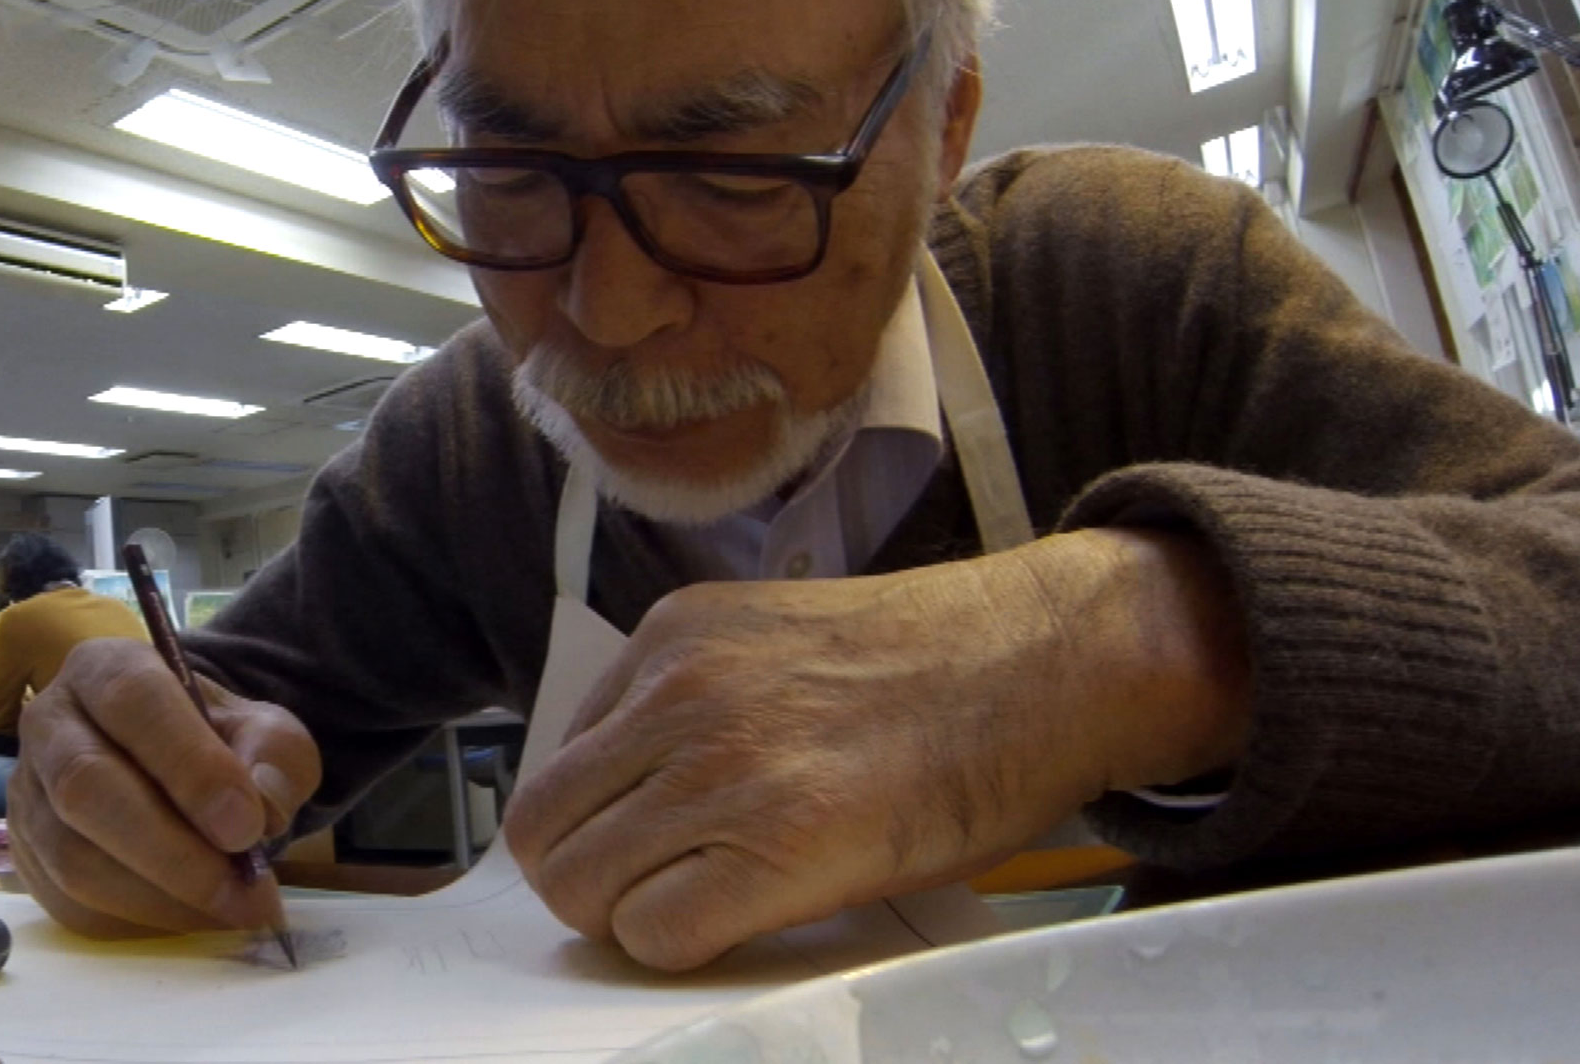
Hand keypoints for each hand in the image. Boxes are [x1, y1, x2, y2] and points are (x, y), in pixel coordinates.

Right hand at [7, 637, 322, 937]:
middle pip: (86, 785)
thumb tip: (260, 808)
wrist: (174, 769)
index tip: (246, 827)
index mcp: (106, 668)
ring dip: (160, 897)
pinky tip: (194, 918)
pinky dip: (138, 923)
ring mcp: (27, 796)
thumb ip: (274, 757)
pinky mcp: (27, 859)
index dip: (189, 765)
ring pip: (73, 857)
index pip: (134, 701)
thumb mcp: (265, 730)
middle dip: (171, 850)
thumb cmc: (218, 741)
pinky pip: (69, 905)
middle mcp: (50, 724)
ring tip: (232, 910)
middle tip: (243, 888)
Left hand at [505, 527, 1248, 969]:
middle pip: (544, 830)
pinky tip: (743, 923)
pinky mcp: (776, 842)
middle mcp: (678, 694)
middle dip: (588, 880)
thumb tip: (629, 794)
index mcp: (671, 638)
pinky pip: (657, 932)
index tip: (639, 844)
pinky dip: (684, 948)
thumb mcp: (773, 646)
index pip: (559, 762)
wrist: (1043, 662)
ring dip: (630, 917)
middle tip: (655, 893)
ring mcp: (722, 766)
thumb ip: (689, 701)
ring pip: (582, 888)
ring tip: (705, 906)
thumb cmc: (931, 665)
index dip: (594, 822)